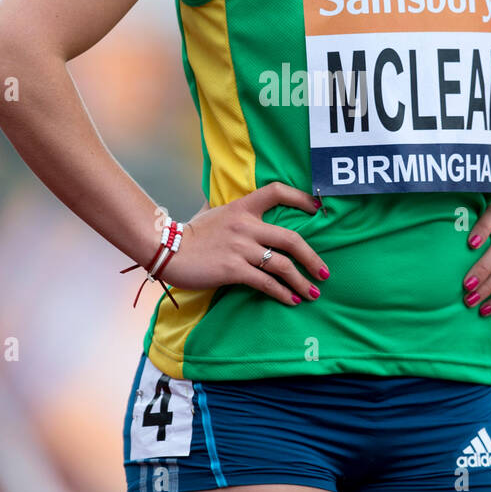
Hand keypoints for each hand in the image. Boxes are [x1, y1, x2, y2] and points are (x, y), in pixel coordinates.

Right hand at [166, 182, 327, 305]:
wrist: (165, 250)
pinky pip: (265, 282)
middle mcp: (245, 225)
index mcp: (242, 207)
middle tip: (325, 272)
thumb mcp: (213, 213)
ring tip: (313, 293)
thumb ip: (230, 210)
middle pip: (291, 238)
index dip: (301, 198)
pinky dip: (282, 293)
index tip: (318, 209)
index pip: (277, 191)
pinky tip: (292, 300)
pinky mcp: (232, 269)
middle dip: (312, 258)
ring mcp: (240, 248)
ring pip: (282, 264)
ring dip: (301, 281)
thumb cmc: (190, 234)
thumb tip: (236, 205)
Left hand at [461, 202, 490, 315]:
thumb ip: (461, 234)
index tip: (470, 244)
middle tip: (465, 286)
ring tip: (471, 300)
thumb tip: (433, 251)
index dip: (482, 228)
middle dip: (482, 268)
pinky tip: (484, 309)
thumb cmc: (484, 242)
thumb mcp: (476, 232)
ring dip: (488, 288)